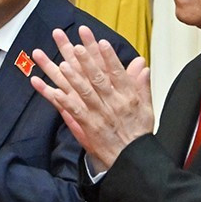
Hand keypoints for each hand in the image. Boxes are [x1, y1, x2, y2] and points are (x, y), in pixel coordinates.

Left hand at [27, 27, 152, 170]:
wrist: (132, 160)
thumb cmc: (138, 135)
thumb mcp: (147, 109)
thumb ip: (143, 86)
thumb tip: (142, 66)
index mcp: (128, 97)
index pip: (117, 72)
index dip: (109, 56)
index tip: (101, 41)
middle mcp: (113, 104)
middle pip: (98, 77)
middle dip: (87, 60)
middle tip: (76, 45)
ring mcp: (99, 115)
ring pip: (84, 92)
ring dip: (72, 77)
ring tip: (62, 63)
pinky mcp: (89, 127)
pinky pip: (73, 112)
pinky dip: (63, 101)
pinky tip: (53, 90)